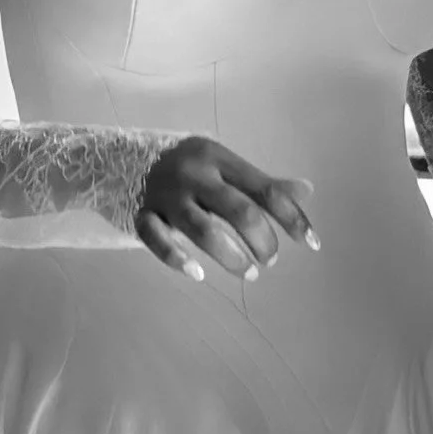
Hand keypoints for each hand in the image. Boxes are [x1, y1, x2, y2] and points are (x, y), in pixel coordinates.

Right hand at [137, 137, 319, 278]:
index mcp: (218, 158)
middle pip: (239, 211)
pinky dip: (176, 259)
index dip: (292, 218)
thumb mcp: (223, 167)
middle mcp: (194, 174)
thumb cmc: (186, 169)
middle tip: (270, 260)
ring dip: (232, 257)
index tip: (312, 243)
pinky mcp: (141, 215)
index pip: (266, 190)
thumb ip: (262, 183)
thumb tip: (307, 190)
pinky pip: (157, 239)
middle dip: (263, 241)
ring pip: (204, 230)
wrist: (120, 160)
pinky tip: (198, 275)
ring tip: (248, 273)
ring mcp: (166, 195)